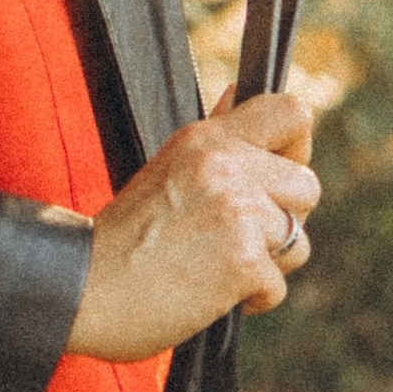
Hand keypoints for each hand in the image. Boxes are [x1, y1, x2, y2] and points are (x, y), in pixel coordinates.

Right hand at [65, 90, 318, 361]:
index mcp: (207, 139)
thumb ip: (216, 136)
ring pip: (297, 241)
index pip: (292, 114)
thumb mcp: (168, 167)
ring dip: (267, 264)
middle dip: (283, 220)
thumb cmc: (125, 236)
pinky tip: (208, 293)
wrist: (85, 288)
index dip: (295, 149)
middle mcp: (226, 166)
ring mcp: (237, 212)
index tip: (275, 174)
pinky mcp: (242, 261)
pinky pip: (277, 286)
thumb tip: (241, 92)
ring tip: (215, 266)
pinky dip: (250, 299)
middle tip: (234, 237)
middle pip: (307, 187)